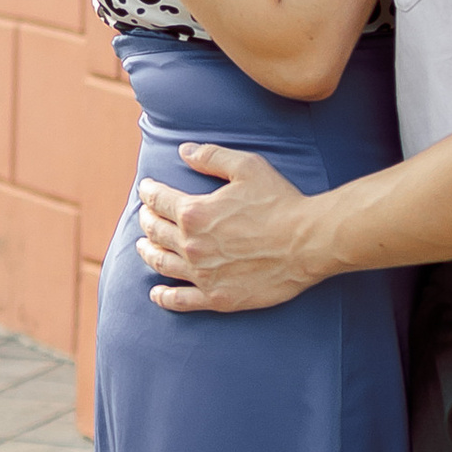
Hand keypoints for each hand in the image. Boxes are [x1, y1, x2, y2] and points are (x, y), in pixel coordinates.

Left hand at [137, 145, 318, 311]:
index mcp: (194, 213)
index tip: (146, 188)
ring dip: (147, 253)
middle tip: (145, 215)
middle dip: (146, 220)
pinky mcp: (217, 298)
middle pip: (156, 231)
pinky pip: (181, 300)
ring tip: (142, 247)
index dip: (148, 192)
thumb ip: (211, 156)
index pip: (158, 200)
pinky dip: (164, 297)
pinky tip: (157, 293)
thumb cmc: (280, 202)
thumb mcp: (247, 167)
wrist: (308, 243)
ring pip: (161, 264)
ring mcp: (202, 275)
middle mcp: (191, 245)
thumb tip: (183, 150)